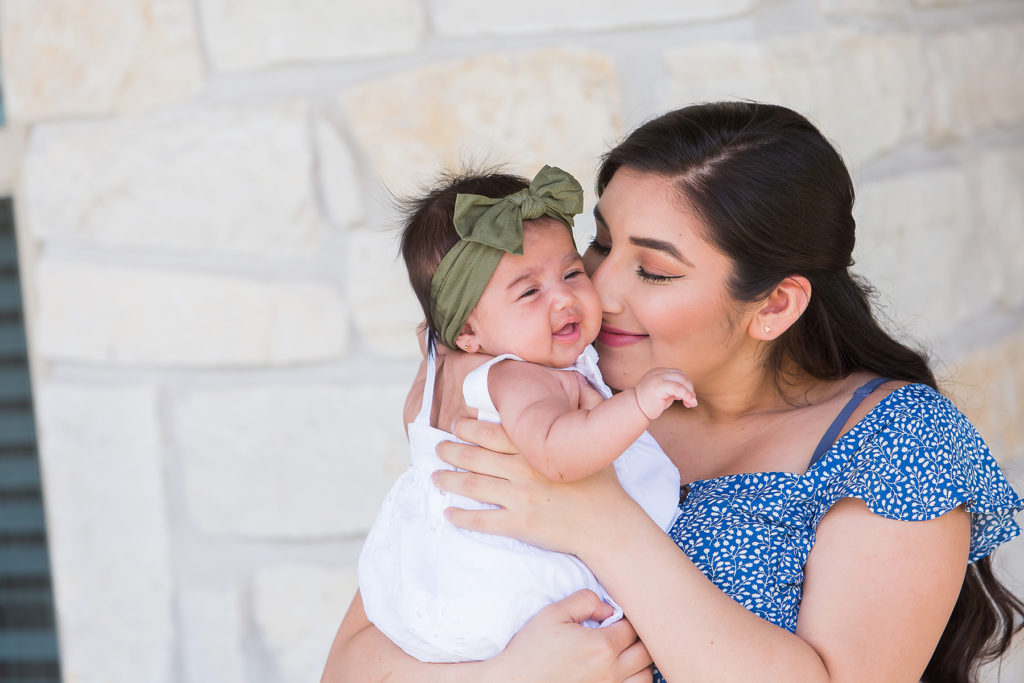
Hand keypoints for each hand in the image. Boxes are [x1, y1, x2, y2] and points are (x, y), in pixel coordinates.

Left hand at [435, 418, 634, 554]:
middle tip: (438, 448)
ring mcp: (520, 498)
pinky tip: (449, 514)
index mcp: (536, 449)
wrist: (608, 525)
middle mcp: (523, 470)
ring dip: (448, 481)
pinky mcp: (519, 524)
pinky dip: (462, 517)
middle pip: (475, 457)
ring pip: (472, 486)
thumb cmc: (601, 485)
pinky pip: (482, 520)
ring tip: (435, 477)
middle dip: (450, 451)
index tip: (456, 425)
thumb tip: (575, 391)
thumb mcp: (589, 445)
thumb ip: (574, 421)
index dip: (469, 428)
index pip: (492, 433)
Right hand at [493, 590, 652, 682]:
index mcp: (602, 646)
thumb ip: (584, 601)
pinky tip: (620, 673)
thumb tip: (607, 607)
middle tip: (624, 630)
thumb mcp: (553, 614)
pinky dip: (633, 681)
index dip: (628, 617)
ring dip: (641, 663)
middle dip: (639, 637)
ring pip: (645, 677)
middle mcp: (611, 671)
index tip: (616, 615)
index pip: (634, 626)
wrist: (514, 682)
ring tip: (626, 653)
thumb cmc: (531, 650)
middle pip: (646, 652)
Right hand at [633, 367, 695, 420]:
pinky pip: (678, 388)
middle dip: (690, 389)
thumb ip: (674, 389)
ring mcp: (658, 377)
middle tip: (692, 402)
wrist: (634, 410)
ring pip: (681, 380)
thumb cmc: (649, 404)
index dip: (687, 385)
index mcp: (658, 372)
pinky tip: (689, 402)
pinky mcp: (658, 385)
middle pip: (681, 376)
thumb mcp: (663, 393)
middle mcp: (658, 372)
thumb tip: (690, 392)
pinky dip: (686, 395)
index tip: (689, 398)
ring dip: (689, 392)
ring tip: (690, 403)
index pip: (678, 374)